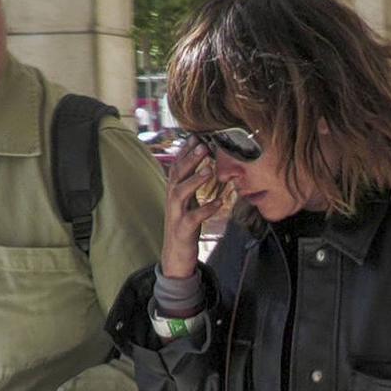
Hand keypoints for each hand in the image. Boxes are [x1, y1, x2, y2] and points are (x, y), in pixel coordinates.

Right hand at [160, 138, 224, 279]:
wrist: (176, 255)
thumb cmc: (184, 224)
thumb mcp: (187, 202)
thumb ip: (192, 184)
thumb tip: (204, 164)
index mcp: (174, 191)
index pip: (177, 166)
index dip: (185, 151)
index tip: (196, 136)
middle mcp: (172, 200)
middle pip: (177, 175)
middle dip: (189, 159)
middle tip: (203, 145)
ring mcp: (176, 215)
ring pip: (180, 194)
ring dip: (194, 180)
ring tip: (209, 170)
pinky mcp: (183, 230)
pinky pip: (193, 218)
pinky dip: (206, 209)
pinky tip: (219, 202)